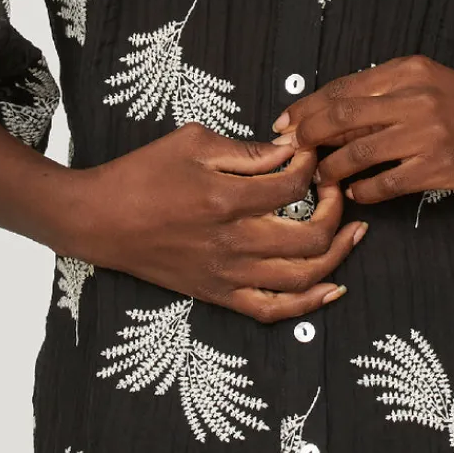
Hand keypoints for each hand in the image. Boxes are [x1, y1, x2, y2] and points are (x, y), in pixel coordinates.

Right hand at [65, 122, 367, 321]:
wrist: (99, 220)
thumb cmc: (142, 174)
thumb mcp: (192, 142)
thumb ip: (246, 150)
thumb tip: (289, 151)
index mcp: (226, 199)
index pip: (294, 187)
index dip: (313, 168)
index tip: (310, 155)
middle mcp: (233, 242)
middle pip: (312, 236)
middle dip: (336, 209)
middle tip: (334, 188)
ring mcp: (228, 274)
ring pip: (303, 277)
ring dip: (338, 255)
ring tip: (354, 232)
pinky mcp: (219, 295)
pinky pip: (273, 310)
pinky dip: (310, 304)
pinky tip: (333, 287)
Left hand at [270, 55, 453, 203]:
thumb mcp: (430, 81)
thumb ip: (386, 90)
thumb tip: (332, 110)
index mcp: (408, 70)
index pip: (342, 88)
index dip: (307, 108)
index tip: (285, 124)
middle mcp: (414, 97)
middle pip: (340, 116)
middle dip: (306, 136)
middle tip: (290, 152)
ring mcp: (427, 133)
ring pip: (356, 152)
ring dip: (330, 169)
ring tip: (322, 178)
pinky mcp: (439, 166)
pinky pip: (385, 183)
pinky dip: (363, 191)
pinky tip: (358, 193)